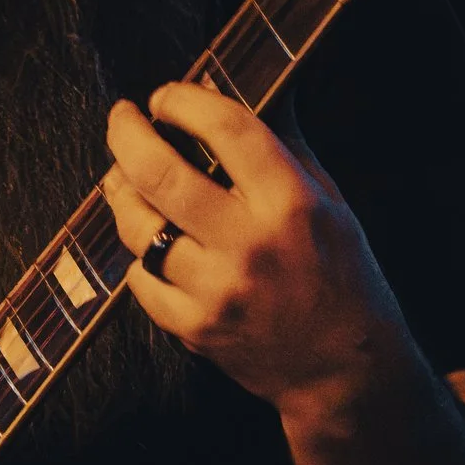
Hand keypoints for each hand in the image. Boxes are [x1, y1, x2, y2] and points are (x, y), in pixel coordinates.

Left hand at [100, 82, 418, 422]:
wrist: (343, 369)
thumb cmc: (342, 277)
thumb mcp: (330, 202)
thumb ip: (282, 149)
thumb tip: (235, 97)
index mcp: (290, 204)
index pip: (226, 130)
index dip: (185, 101)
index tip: (166, 95)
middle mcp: (248, 244)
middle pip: (160, 174)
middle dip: (128, 135)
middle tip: (122, 118)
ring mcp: (215, 290)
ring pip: (138, 227)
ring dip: (121, 192)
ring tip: (123, 176)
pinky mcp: (192, 327)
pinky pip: (140, 277)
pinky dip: (139, 252)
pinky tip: (148, 239)